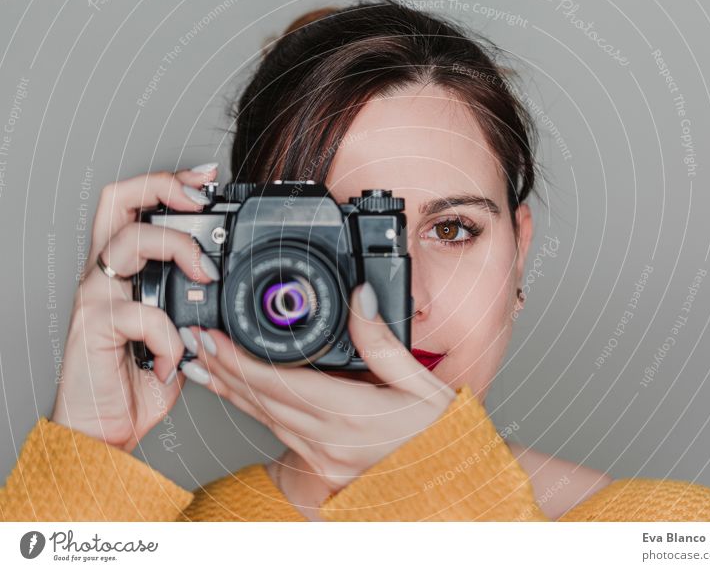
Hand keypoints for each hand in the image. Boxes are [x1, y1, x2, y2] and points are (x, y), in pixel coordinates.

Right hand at [50, 163, 220, 452]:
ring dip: (177, 250)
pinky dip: (170, 335)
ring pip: (128, 242)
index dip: (167, 182)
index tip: (207, 180)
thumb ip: (193, 307)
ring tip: (205, 276)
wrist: (104, 428)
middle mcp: (104, 275)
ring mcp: (94, 298)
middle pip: (117, 200)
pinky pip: (138, 313)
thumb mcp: (177, 334)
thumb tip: (227, 288)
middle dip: (162, 186)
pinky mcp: (91, 328)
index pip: (133, 205)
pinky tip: (177, 359)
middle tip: (202, 200)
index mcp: (124, 270)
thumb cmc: (135, 380)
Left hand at [180, 282, 456, 492]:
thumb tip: (360, 298)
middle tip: (192, 343)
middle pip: (261, 401)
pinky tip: (241, 395)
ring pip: (264, 419)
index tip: (212, 338)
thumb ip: (383, 342)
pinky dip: (255, 410)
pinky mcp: (322, 465)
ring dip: (231, 390)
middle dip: (222, 369)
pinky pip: (279, 434)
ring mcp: (322, 458)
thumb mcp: (420, 383)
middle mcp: (329, 441)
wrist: (448, 480)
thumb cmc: (438, 434)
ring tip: (203, 366)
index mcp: (351, 415)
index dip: (237, 360)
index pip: (278, 383)